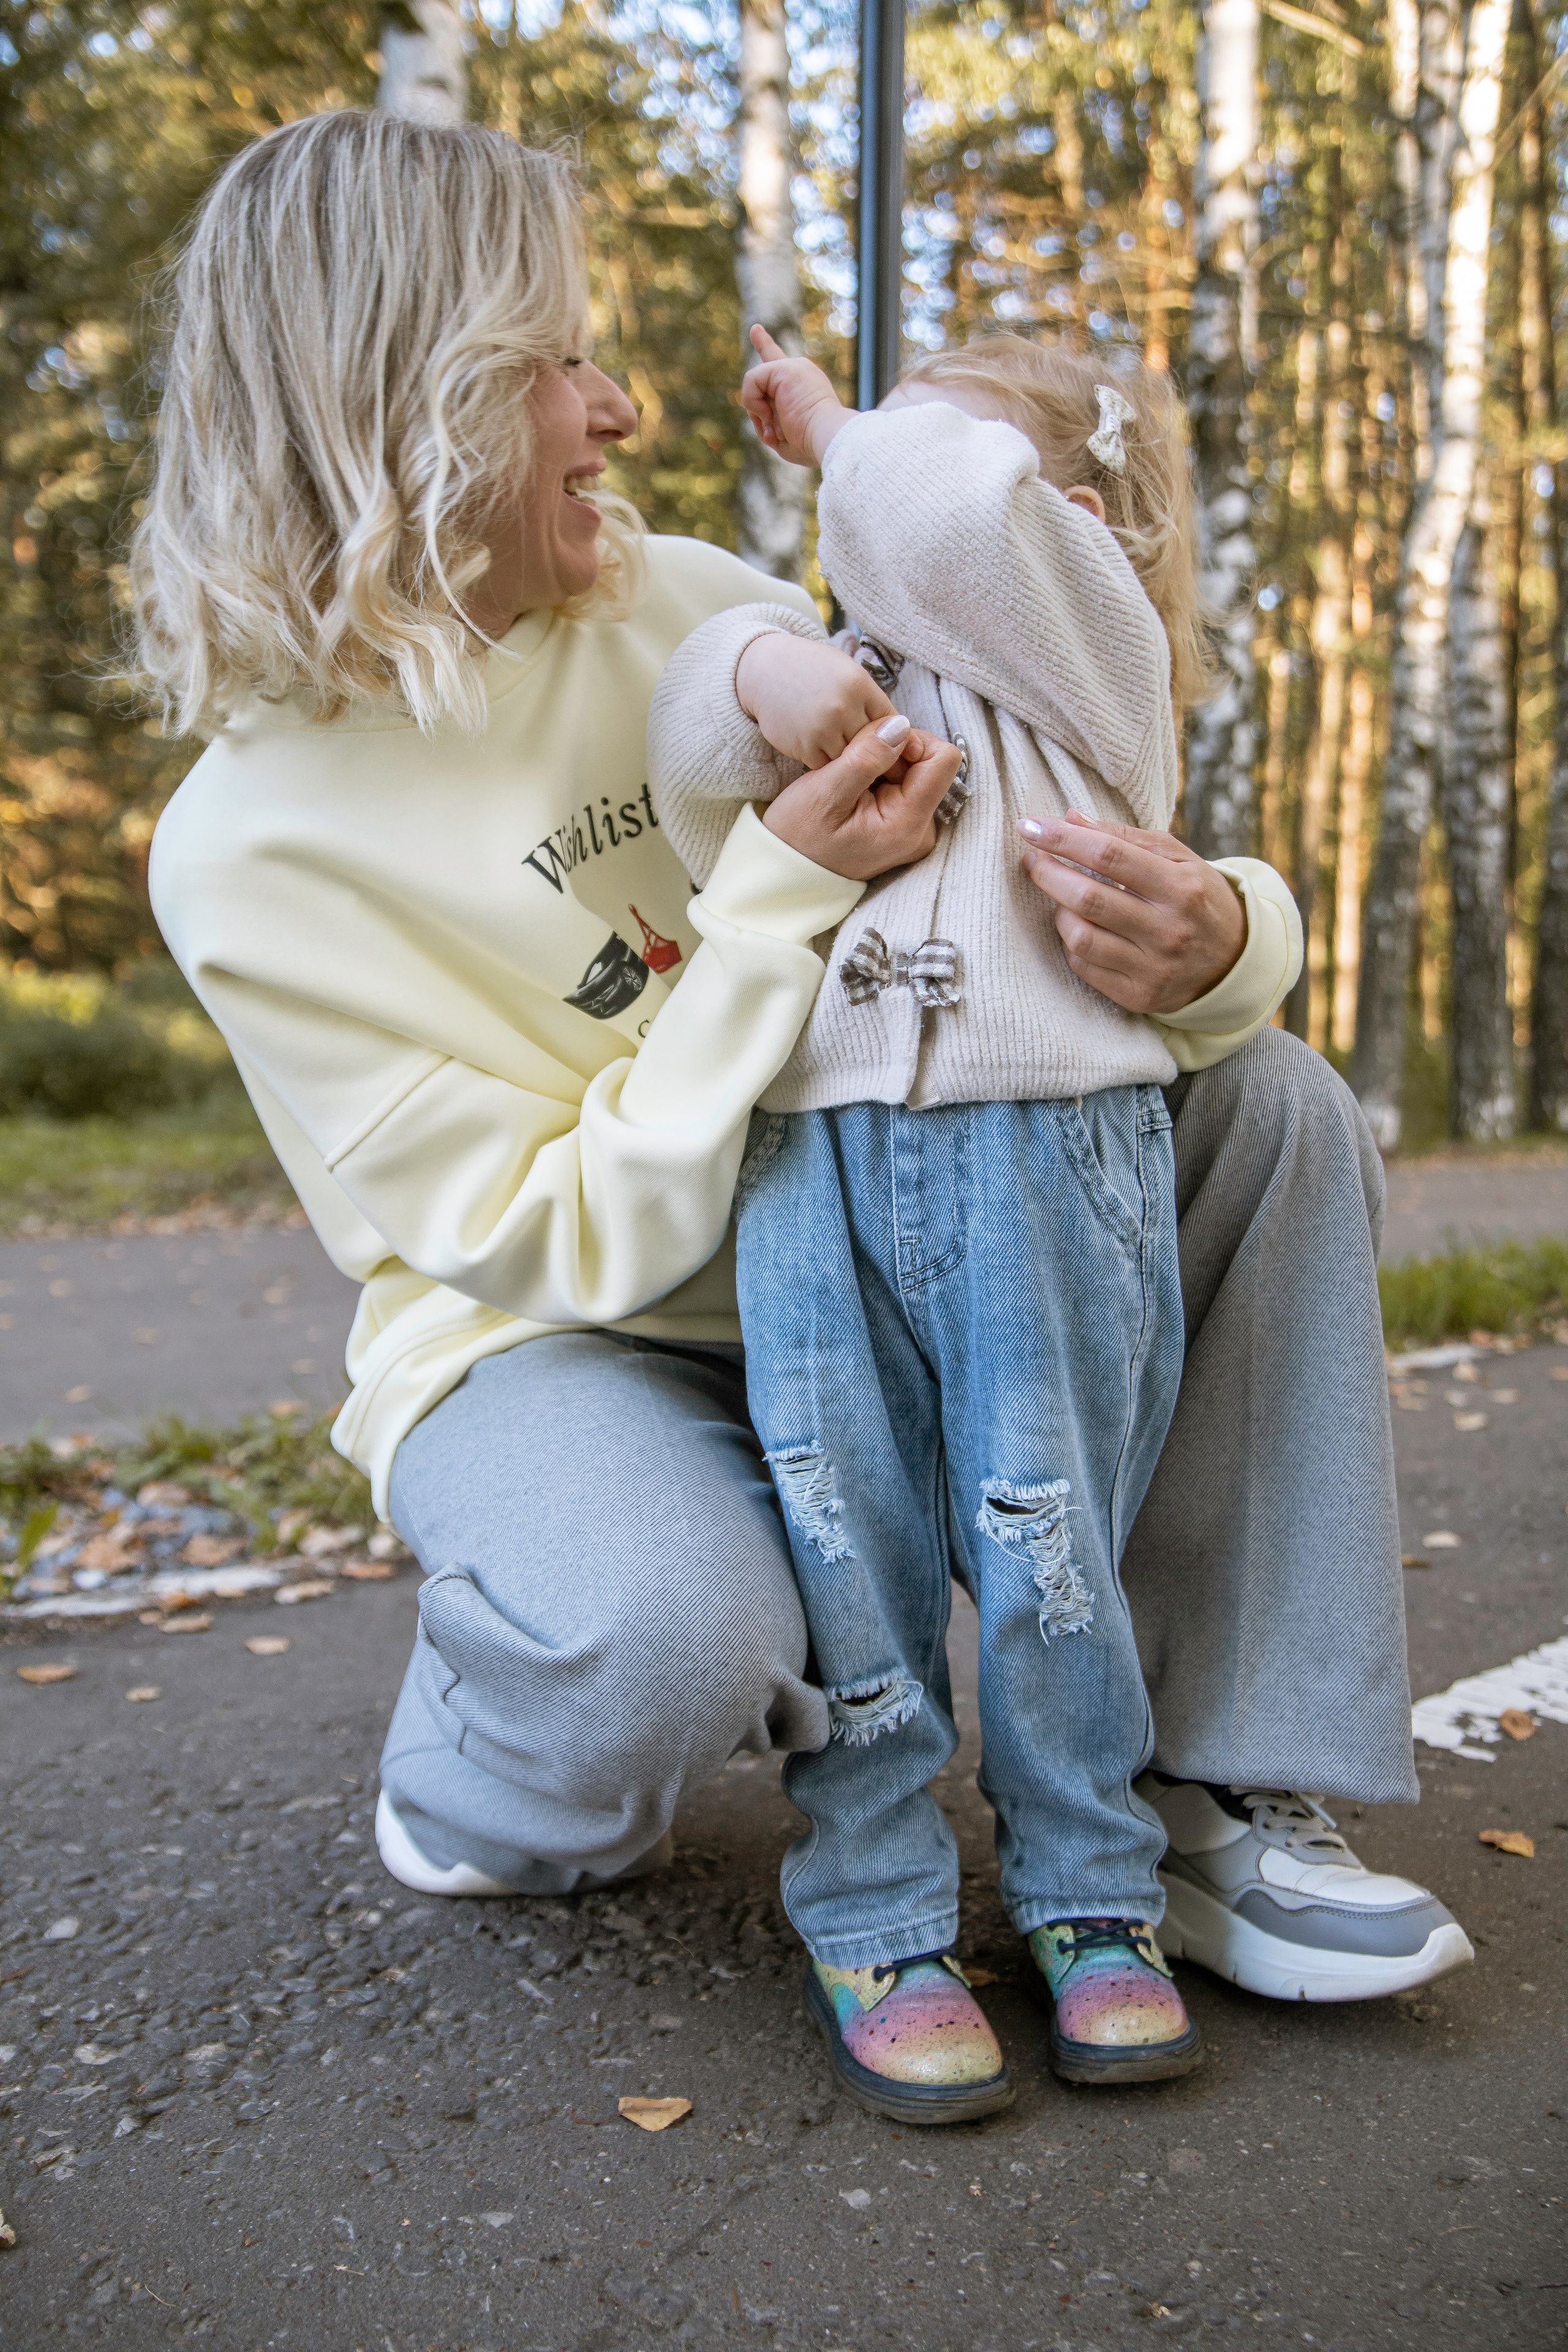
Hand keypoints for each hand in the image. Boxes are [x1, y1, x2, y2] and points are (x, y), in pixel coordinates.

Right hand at [736, 633, 895, 767]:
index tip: (888, 744)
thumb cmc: (814, 672)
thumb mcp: (848, 673)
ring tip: (845, 755)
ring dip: (850, 760)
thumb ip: (872, 703)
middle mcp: (842, 706)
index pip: (890, 722)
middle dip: (873, 752)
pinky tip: (821, 750)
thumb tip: (901, 735)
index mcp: (859, 684)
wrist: (766, 670)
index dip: (891, 736)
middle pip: (873, 744)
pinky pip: (828, 766)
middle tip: (870, 757)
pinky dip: (827, 764)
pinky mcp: (803, 746)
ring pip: (852, 760)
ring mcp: (822, 727)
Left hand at [741, 326, 854, 467]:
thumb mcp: (786, 437)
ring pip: (755, 383)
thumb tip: (754, 412)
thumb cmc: (812, 443)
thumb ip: (768, 424)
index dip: (766, 346)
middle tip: (760, 358)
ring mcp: (793, 367)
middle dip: (759, 363)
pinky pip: (751, 381)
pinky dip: (753, 402)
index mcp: (803, 387)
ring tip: (776, 424)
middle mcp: (799, 372)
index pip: (782, 364)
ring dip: (758, 410)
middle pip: (769, 360)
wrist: (828, 436)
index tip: (755, 329)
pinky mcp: (783, 368)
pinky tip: (769, 415)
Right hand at [765, 714, 963, 881]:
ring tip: (851, 780)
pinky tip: (856, 789)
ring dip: (885, 763)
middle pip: (931, 762)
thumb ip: (865, 757)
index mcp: (908, 824)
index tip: (874, 747)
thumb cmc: (799, 835)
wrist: (788, 869)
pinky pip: (905, 783)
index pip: (943, 759)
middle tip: (853, 767)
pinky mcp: (904, 824)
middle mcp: (921, 830)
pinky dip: (882, 775)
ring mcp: (914, 829)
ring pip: (916, 769)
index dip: (910, 740)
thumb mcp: (825, 791)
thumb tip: (899, 725)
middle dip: (894, 753)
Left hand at [1018, 809, 1246, 1016]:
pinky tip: (1076, 926)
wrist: (1235, 961)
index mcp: (1181, 887)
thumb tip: (1070, 817)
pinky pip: (1084, 966)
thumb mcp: (1179, 860)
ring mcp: (1152, 968)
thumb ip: (1125, 838)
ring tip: (1059, 895)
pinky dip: (1070, 942)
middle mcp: (1168, 930)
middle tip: (1032, 858)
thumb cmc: (1198, 899)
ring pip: (1080, 936)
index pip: (1109, 855)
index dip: (1063, 839)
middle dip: (1048, 873)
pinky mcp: (1138, 996)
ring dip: (1058, 910)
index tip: (1031, 826)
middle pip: (1088, 897)